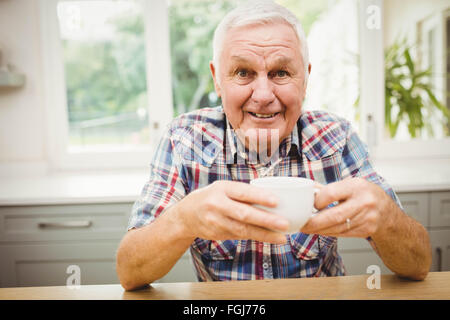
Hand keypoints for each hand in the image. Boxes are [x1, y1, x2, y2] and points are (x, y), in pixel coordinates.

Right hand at [174, 180, 288, 243]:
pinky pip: (239, 236)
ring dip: (264, 234)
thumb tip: (272, 197)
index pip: (242, 192)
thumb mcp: (223, 188)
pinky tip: (269, 238)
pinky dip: (255, 237)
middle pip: (243, 214)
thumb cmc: (211, 197)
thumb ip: (242, 192)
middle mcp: (217, 205)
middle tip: (284, 223)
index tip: (276, 201)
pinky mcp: (217, 234)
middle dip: (266, 220)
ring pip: (243, 229)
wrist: (186, 215)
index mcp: (221, 188)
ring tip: (281, 237)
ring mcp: (216, 221)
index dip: (259, 196)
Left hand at [301, 177, 389, 237]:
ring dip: (319, 229)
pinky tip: (320, 230)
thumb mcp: (350, 185)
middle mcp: (364, 202)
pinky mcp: (365, 230)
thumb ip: (330, 189)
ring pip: (337, 227)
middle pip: (334, 215)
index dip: (317, 200)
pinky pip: (342, 233)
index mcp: (357, 186)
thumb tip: (308, 192)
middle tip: (302, 224)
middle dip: (314, 222)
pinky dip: (328, 232)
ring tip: (307, 228)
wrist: (387, 212)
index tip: (310, 204)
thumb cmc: (365, 195)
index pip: (331, 193)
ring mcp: (367, 218)